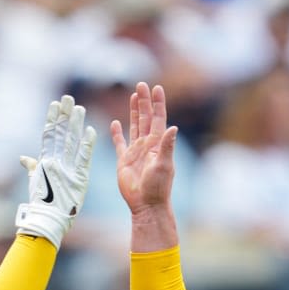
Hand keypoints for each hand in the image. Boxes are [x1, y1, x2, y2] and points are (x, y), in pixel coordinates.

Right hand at [16, 94, 95, 248]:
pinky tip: (91, 130)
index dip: (53, 119)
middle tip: (68, 98)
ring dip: (75, 124)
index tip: (56, 104)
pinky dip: (87, 144)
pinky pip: (83, 158)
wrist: (47, 221)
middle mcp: (53, 162)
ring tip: (79, 108)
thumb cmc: (41, 204)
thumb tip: (23, 157)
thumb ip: (31, 167)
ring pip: (70, 142)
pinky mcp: (77, 178)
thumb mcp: (35, 182)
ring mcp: (65, 169)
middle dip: (64, 115)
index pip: (49, 135)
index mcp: (44, 162)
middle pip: (59, 134)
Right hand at [112, 82, 178, 214]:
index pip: (158, 118)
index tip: (157, 88)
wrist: (146, 205)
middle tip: (141, 84)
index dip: (158, 103)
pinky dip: (117, 133)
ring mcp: (135, 151)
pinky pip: (120, 143)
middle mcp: (147, 145)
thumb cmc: (158, 187)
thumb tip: (173, 128)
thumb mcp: (164, 165)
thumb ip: (167, 146)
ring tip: (133, 96)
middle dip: (143, 101)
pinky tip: (115, 123)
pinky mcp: (124, 161)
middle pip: (145, 117)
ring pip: (134, 126)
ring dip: (133, 111)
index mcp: (157, 144)